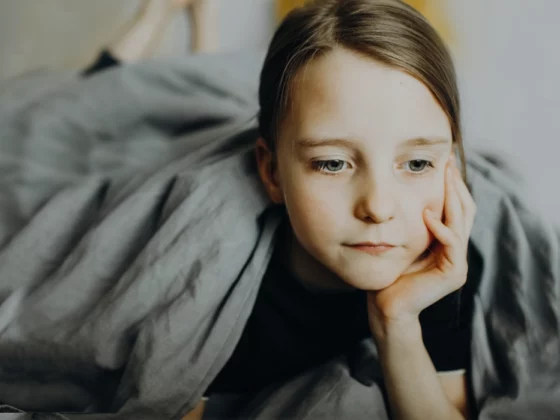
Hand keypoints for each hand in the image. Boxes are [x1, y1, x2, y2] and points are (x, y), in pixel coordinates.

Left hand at [367, 157, 476, 335]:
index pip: (457, 208)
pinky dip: (441, 228)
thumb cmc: (390, 273)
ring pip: (461, 222)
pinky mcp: (453, 273)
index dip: (453, 185)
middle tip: (448, 162)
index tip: (444, 162)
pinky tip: (428, 214)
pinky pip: (451, 244)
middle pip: (465, 210)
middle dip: (456, 184)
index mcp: (448, 243)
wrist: (387, 305)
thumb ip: (413, 223)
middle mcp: (457, 251)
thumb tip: (409, 195)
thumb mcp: (403, 241)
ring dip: (453, 197)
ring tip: (445, 176)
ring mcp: (457, 262)